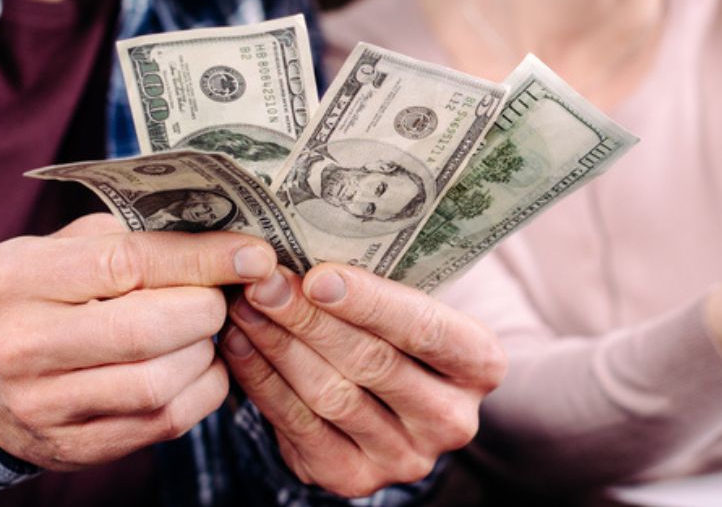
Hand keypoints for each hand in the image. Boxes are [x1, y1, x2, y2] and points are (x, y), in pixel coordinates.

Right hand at [0, 213, 277, 468]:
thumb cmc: (41, 297)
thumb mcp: (65, 249)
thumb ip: (135, 234)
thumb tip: (227, 233)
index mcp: (17, 277)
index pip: (128, 262)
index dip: (203, 257)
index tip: (254, 253)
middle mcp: (22, 344)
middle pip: (148, 329)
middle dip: (206, 308)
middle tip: (219, 295)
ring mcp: (43, 405)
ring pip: (160, 383)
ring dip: (203, 352)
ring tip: (201, 330)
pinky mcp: (73, 447)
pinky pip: (165, 421)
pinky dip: (201, 389)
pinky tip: (194, 366)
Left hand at [222, 263, 505, 497]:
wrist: (392, 400)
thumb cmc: (399, 330)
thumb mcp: (414, 302)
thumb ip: (383, 283)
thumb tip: (309, 243)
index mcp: (481, 365)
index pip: (425, 329)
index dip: (370, 302)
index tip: (317, 275)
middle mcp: (453, 419)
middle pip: (373, 363)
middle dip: (310, 319)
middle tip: (264, 284)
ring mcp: (405, 457)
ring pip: (332, 396)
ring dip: (279, 347)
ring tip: (246, 307)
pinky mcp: (354, 478)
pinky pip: (299, 428)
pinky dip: (263, 383)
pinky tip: (240, 346)